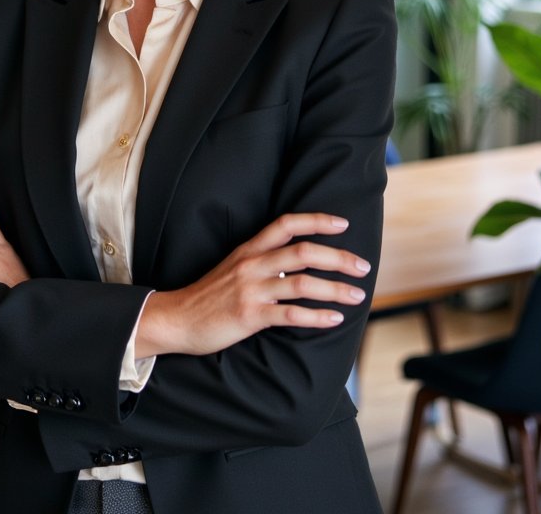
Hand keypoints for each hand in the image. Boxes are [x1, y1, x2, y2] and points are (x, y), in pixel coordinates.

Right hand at [135, 212, 369, 358]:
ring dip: (335, 289)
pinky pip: (290, 314)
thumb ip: (262, 262)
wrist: (177, 318)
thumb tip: (297, 265)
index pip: (286, 224)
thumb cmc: (208, 295)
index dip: (316, 221)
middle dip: (338, 257)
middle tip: (363, 266)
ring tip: (357, 295)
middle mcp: (252, 264)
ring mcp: (251, 290)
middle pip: (303, 252)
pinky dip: (316, 316)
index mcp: (249, 249)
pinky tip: (333, 319)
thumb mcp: (233, 267)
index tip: (343, 223)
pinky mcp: (250, 316)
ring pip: (302, 283)